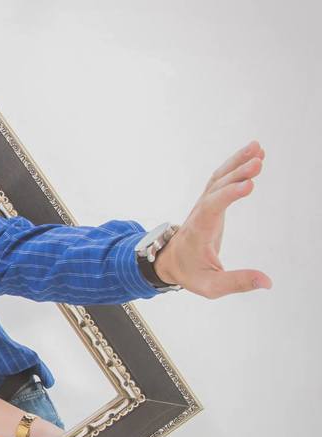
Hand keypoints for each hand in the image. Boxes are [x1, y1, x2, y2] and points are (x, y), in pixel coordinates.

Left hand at [153, 140, 272, 297]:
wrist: (169, 261)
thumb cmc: (190, 272)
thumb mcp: (211, 286)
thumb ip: (237, 282)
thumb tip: (266, 282)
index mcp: (199, 231)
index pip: (211, 208)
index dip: (229, 195)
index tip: (248, 185)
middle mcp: (200, 213)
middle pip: (216, 188)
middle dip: (236, 174)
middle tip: (258, 163)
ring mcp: (204, 205)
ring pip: (219, 179)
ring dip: (237, 163)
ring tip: (258, 150)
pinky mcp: (210, 202)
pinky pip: (221, 179)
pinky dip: (235, 166)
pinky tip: (254, 156)